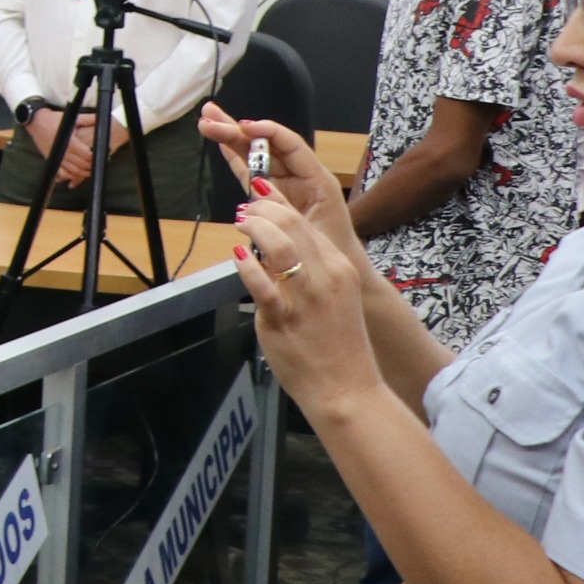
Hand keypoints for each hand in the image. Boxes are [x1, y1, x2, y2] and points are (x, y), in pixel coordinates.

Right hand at [53, 107, 128, 190]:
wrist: (37, 122)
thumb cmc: (54, 120)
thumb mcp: (73, 117)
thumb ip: (88, 119)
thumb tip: (100, 117)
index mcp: (70, 142)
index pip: (87, 155)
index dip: (96, 157)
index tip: (102, 155)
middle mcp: (64, 152)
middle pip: (82, 164)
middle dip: (91, 166)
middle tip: (99, 164)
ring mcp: (58, 157)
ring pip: (73, 171)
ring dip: (83, 173)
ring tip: (91, 171)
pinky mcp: (53, 160)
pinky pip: (62, 173)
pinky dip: (70, 176)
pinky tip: (76, 175)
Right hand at [203, 107, 360, 264]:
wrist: (338, 267)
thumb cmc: (333, 248)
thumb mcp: (312, 228)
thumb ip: (285, 208)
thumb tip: (258, 187)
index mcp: (316, 178)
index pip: (290, 145)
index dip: (266, 132)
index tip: (242, 126)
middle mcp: (298, 176)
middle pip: (266, 146)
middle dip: (237, 130)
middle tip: (210, 117)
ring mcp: (282, 186)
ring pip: (254, 156)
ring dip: (230, 138)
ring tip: (208, 121)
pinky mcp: (269, 197)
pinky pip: (250, 173)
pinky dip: (235, 159)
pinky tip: (221, 145)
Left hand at [234, 193, 381, 412]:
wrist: (346, 387)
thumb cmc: (338, 344)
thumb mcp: (335, 297)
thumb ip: (312, 270)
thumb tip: (279, 246)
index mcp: (341, 269)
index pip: (308, 224)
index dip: (280, 205)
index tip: (261, 196)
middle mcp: (327, 278)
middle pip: (294, 226)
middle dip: (265, 208)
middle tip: (246, 208)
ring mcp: (306, 298)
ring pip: (280, 245)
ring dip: (256, 227)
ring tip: (241, 223)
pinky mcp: (284, 318)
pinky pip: (262, 284)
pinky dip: (246, 265)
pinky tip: (237, 255)